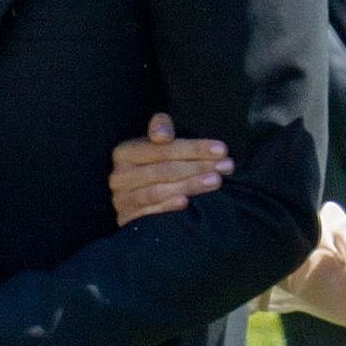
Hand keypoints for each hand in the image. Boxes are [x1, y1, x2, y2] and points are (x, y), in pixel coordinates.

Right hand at [110, 112, 231, 224]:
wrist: (131, 196)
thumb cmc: (150, 164)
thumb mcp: (154, 143)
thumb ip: (161, 127)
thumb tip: (161, 135)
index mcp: (125, 152)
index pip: (163, 148)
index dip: (193, 148)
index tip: (222, 149)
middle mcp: (119, 176)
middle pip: (164, 170)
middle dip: (198, 167)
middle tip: (226, 167)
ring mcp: (121, 199)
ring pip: (158, 191)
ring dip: (189, 186)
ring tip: (215, 182)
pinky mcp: (126, 218)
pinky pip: (149, 212)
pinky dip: (167, 207)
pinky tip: (186, 203)